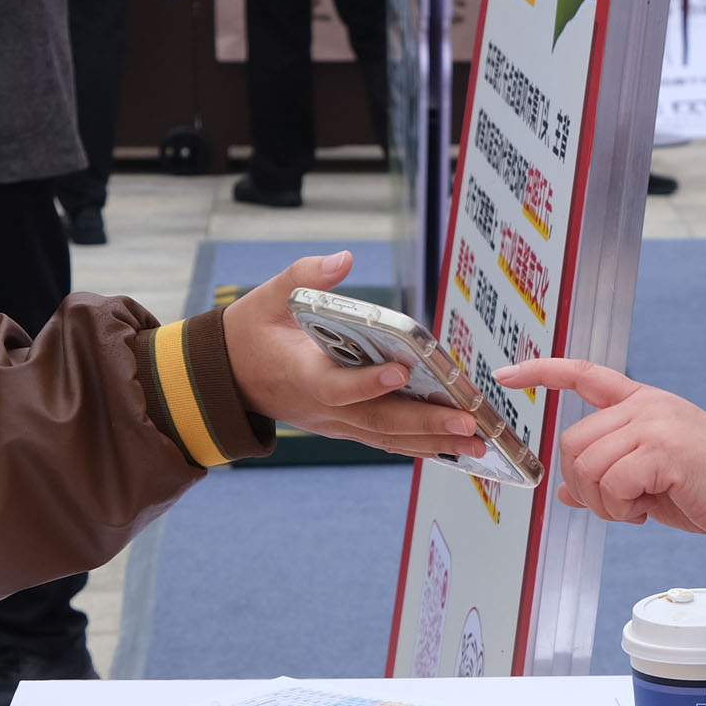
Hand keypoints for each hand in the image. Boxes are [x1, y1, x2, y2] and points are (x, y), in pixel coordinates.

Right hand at [210, 254, 486, 457]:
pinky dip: (421, 445)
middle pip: (376, 420)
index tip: (398, 372)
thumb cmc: (250, 335)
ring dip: (433, 442)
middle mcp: (320, 408)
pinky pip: (386, 439)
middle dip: (424, 423)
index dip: (365, 383)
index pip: (334, 386)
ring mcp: (334, 423)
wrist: (226, 380)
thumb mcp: (266, 298)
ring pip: (386, 437)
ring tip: (478, 444)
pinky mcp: (345, 427)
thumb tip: (343, 259)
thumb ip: (303, 277)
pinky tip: (457, 446)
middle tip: (467, 424)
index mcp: (298, 374)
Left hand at [505, 353, 705, 545]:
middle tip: (615, 506)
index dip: (542, 371)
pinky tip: (646, 512)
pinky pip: (613, 483)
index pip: (583, 374)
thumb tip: (568, 493)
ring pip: (589, 466)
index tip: (508, 374)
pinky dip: (621, 508)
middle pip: (573, 442)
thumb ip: (611, 477)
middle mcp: (644, 406)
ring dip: (604, 503)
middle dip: (583, 486)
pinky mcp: (663, 449)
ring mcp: (653, 424)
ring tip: (635, 511)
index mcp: (642, 403)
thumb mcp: (650, 481)